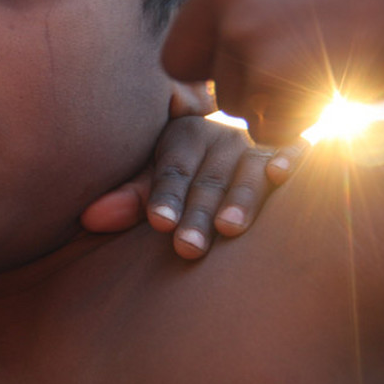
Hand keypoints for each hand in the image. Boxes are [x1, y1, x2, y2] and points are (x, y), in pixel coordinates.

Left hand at [17, 0, 383, 145]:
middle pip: (183, 54)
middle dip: (232, 63)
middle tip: (304, 36)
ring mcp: (252, 26)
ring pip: (228, 92)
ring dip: (274, 89)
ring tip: (329, 52)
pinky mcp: (279, 76)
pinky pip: (264, 124)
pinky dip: (300, 121)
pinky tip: (339, 83)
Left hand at [83, 116, 305, 258]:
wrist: (230, 153)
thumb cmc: (183, 178)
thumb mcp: (154, 184)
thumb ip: (128, 200)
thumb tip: (89, 220)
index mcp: (183, 135)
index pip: (172, 171)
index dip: (164, 197)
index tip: (159, 223)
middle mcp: (221, 137)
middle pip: (207, 181)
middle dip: (197, 216)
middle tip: (187, 248)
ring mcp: (257, 145)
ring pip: (247, 175)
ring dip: (239, 200)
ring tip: (228, 229)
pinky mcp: (290, 150)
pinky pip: (294, 151)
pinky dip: (289, 159)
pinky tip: (281, 174)